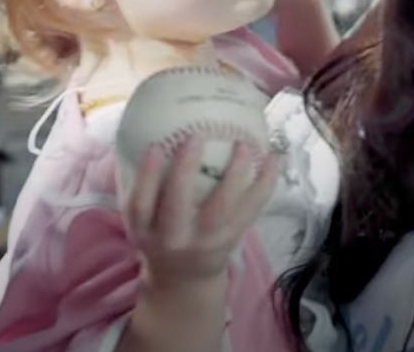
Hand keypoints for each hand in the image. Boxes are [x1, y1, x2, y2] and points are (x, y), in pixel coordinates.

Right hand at [124, 139, 278, 288]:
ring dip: (234, 174)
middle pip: (178, 206)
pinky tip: (273, 159)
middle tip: (197, 136)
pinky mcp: (233, 237)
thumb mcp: (142, 218)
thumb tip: (141, 133)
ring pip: (222, 208)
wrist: (183, 279)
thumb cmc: (160, 233)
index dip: (147, 175)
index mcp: (145, 230)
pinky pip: (252, 209)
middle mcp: (174, 238)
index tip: (156, 145)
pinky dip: (265, 183)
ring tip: (243, 145)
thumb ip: (140, 184)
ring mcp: (206, 240)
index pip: (140, 205)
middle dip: (186, 170)